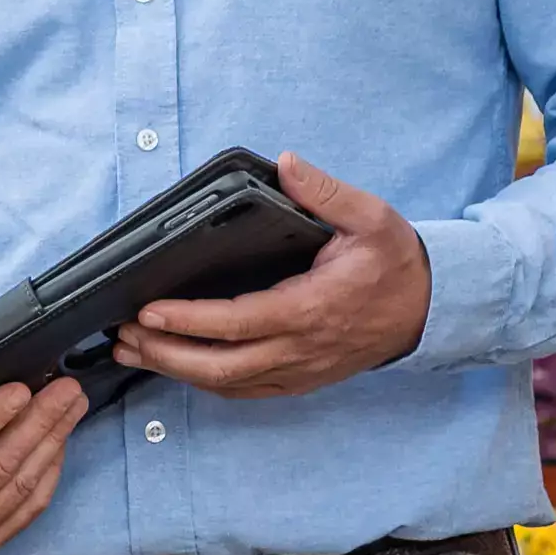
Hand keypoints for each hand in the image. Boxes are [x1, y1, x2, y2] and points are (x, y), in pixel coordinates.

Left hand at [108, 153, 433, 400]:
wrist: (431, 309)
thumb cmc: (397, 263)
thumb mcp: (371, 217)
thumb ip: (326, 191)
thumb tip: (287, 164)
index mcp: (311, 308)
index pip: (238, 321)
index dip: (188, 321)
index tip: (149, 311)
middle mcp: (301, 348)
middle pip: (222, 365)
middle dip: (166, 354)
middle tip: (123, 336)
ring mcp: (301, 370)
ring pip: (228, 384)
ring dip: (177, 370)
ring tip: (134, 351)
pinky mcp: (302, 379)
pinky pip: (246, 391)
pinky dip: (206, 382)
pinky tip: (179, 367)